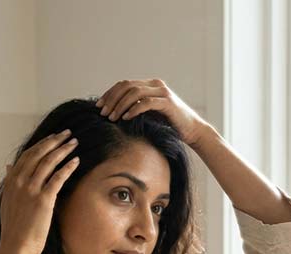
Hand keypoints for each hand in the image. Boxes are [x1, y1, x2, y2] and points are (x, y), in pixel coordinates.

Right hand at [0, 130, 79, 253]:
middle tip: (67, 134)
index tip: (53, 137)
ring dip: (63, 150)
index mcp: (11, 181)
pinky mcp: (43, 199)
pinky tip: (76, 161)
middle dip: (54, 141)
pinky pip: (58, 177)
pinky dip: (68, 167)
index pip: (28, 155)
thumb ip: (10, 182)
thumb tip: (9, 166)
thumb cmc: (15, 227)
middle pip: (39, 153)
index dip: (42, 144)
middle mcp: (19, 181)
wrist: (17, 246)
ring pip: (49, 162)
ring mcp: (31, 189)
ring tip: (74, 143)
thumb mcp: (8, 201)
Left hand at [95, 79, 209, 145]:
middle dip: (112, 99)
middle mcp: (156, 84)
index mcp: (150, 85)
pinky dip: (134, 109)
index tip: (98, 107)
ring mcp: (163, 92)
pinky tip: (125, 118)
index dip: (109, 94)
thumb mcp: (148, 115)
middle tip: (103, 113)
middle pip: (126, 86)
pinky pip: (146, 103)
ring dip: (120, 105)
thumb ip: (134, 109)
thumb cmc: (169, 126)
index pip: (124, 84)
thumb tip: (111, 113)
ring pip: (134, 92)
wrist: (192, 131)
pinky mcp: (168, 103)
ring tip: (112, 118)